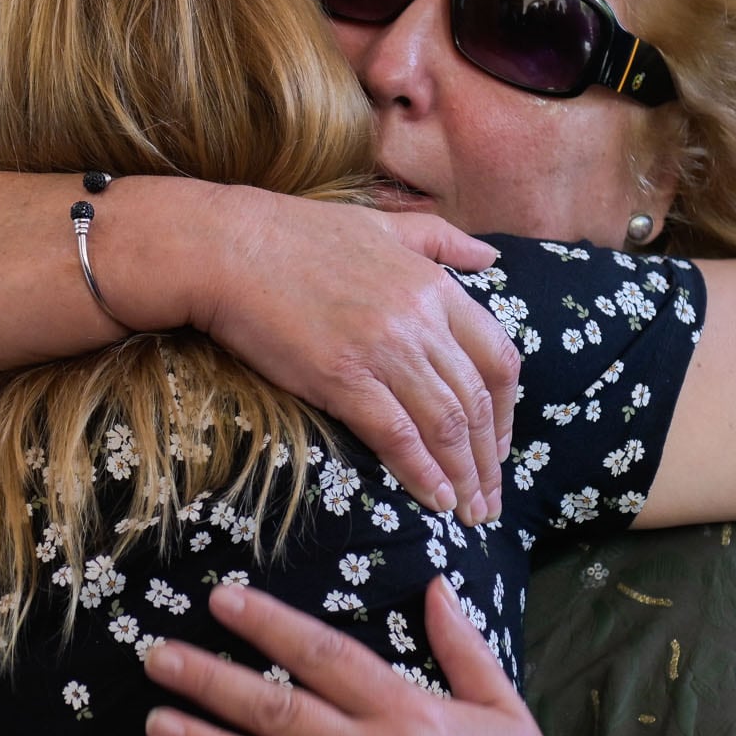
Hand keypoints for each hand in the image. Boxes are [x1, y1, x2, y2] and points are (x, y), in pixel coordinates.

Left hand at [143, 583, 641, 735]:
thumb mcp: (505, 710)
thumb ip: (461, 645)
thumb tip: (434, 584)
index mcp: (409, 713)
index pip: (324, 654)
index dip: (268, 624)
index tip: (220, 599)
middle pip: (278, 709)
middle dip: (211, 680)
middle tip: (157, 657)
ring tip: (157, 723)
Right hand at [189, 189, 518, 521]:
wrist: (228, 248)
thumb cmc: (296, 234)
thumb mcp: (382, 223)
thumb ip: (442, 239)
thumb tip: (491, 256)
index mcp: (435, 286)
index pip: (497, 359)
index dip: (507, 411)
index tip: (499, 446)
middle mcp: (420, 321)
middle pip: (476, 403)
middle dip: (488, 460)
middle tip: (490, 499)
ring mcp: (383, 351)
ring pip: (445, 425)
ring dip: (464, 477)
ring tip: (469, 512)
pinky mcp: (342, 378)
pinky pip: (397, 436)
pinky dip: (422, 472)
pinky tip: (434, 499)